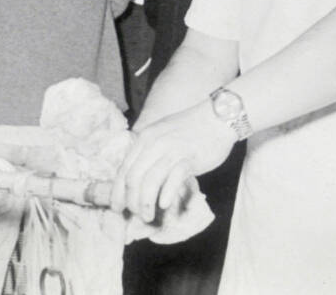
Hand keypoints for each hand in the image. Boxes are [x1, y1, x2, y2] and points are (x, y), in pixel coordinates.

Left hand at [111, 100, 234, 223]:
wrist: (218, 117)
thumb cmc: (190, 129)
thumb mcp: (161, 135)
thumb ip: (148, 152)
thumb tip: (137, 179)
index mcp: (144, 138)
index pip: (124, 169)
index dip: (117, 192)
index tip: (118, 208)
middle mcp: (154, 144)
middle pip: (133, 178)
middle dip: (131, 201)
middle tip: (135, 215)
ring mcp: (172, 150)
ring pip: (150, 182)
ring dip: (146, 203)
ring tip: (148, 216)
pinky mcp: (189, 158)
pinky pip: (173, 179)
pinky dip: (166, 194)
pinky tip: (164, 205)